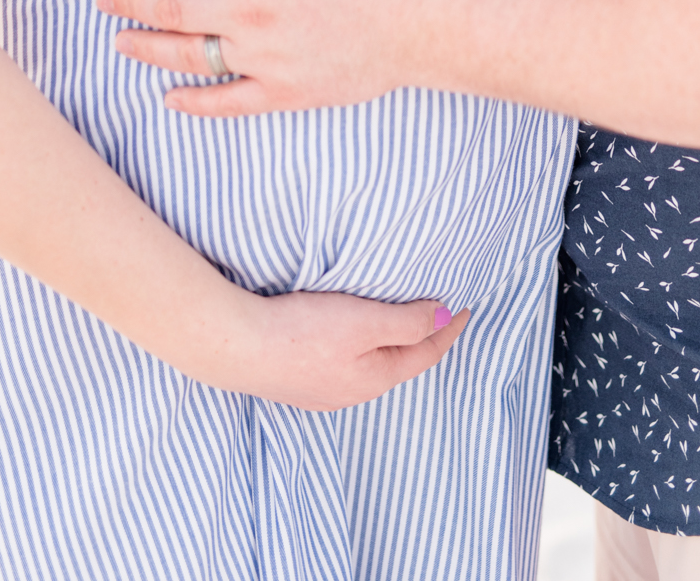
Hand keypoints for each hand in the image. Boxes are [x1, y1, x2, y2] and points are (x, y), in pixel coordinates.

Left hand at [95, 0, 428, 116]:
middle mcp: (248, 13)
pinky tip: (170, 97)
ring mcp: (262, 57)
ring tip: (120, 41)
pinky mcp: (283, 91)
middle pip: (171, 7)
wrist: (416, 17)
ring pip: (190, 56)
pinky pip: (228, 102)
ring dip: (148, 48)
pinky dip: (194, 101)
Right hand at [213, 285, 468, 411]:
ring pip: (370, 365)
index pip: (425, 352)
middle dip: (422, 339)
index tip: (465, 306)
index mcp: (374, 378)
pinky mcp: (296, 380)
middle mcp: (351, 392)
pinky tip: (348, 339)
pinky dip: (360, 348)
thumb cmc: (301, 332)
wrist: (234, 347)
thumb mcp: (364, 321)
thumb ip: (406, 321)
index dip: (447, 328)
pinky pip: (343, 365)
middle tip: (439, 313)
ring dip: (389, 343)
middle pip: (399, 362)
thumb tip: (442, 316)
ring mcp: (320, 391)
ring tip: (399, 322)